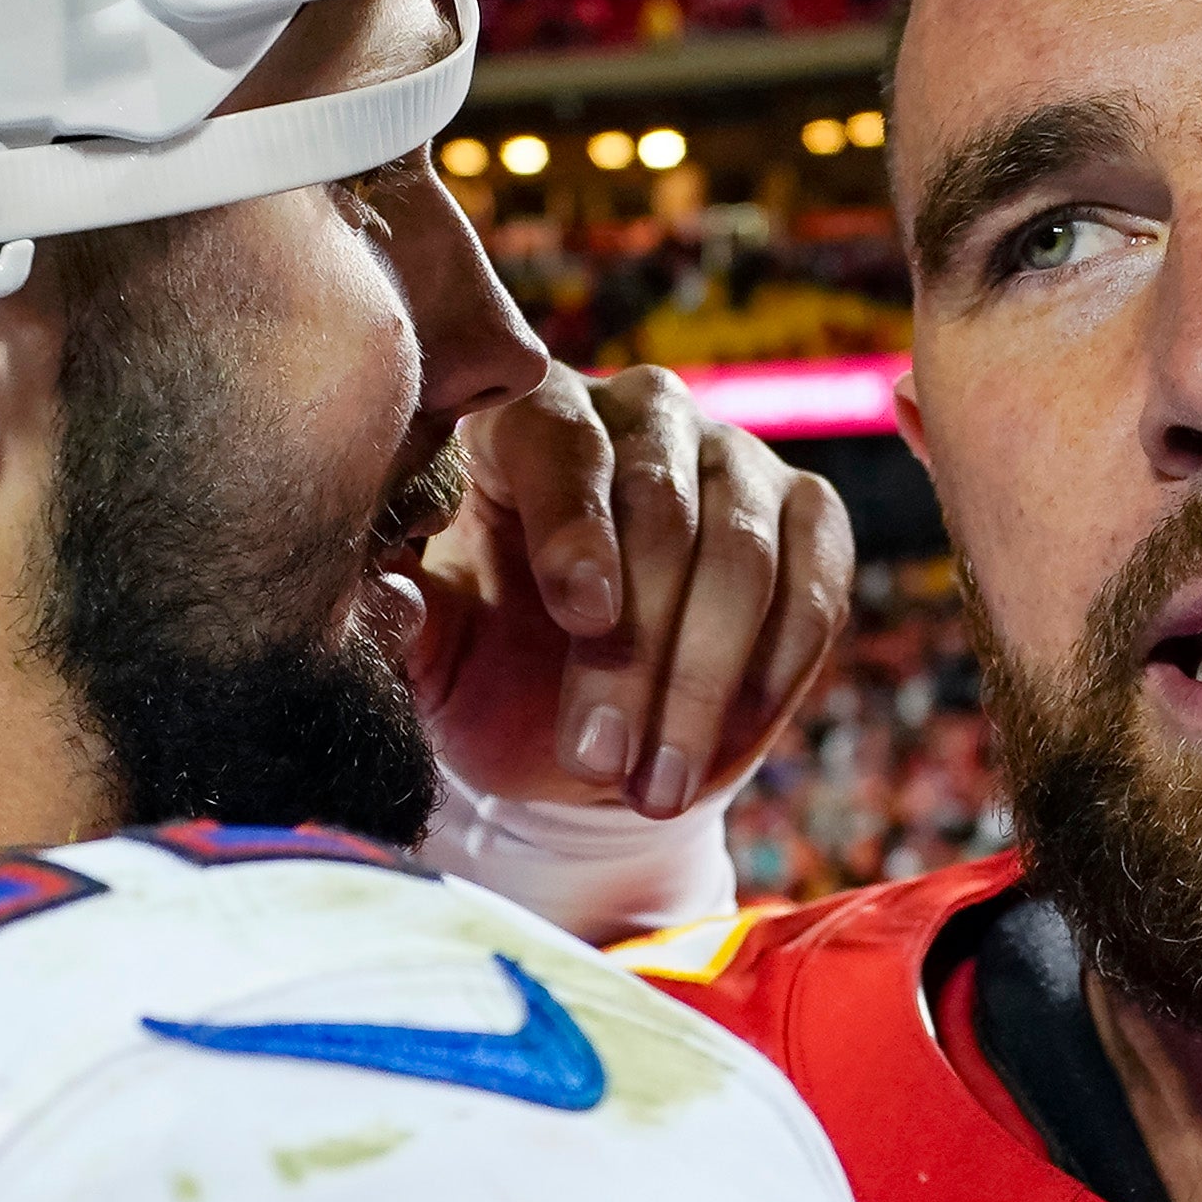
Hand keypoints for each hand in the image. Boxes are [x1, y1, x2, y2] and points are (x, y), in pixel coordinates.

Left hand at [408, 364, 851, 824]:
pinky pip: (813, 589)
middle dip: (637, 650)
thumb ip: (405, 622)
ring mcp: (735, 458)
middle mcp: (639, 412)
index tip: (583, 616)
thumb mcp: (434, 657)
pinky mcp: (809, 515)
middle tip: (600, 761)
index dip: (575, 526)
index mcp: (528, 418)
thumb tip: (388, 597)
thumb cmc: (493, 670)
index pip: (559, 440)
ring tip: (655, 789)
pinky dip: (771, 680)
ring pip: (743, 554)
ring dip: (701, 685)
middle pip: (661, 507)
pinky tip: (719, 754)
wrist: (582, 730)